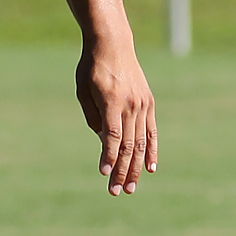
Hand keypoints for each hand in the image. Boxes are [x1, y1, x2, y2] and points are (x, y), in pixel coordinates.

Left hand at [78, 39, 155, 195]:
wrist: (113, 44)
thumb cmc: (91, 67)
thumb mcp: (83, 90)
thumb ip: (93, 117)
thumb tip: (105, 142)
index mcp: (112, 102)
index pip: (112, 137)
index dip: (109, 157)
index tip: (104, 174)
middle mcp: (130, 105)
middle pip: (128, 145)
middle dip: (122, 171)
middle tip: (116, 192)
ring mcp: (142, 104)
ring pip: (140, 143)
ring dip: (136, 168)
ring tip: (131, 188)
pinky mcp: (149, 103)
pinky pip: (152, 132)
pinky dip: (152, 151)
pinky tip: (151, 169)